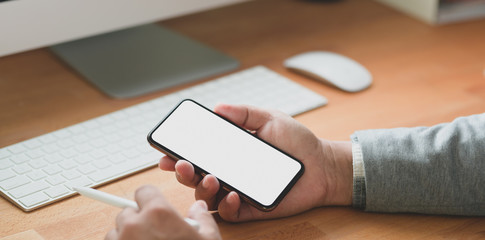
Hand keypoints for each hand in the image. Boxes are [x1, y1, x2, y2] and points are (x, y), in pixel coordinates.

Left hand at [105, 185, 221, 239]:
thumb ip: (203, 219)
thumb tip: (198, 208)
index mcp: (158, 214)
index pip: (143, 192)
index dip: (150, 200)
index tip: (154, 208)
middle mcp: (134, 226)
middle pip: (126, 212)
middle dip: (138, 221)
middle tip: (154, 235)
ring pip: (115, 233)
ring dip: (126, 237)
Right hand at [159, 104, 352, 221]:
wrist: (322, 166)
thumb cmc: (297, 142)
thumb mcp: (270, 119)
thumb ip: (245, 113)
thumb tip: (218, 107)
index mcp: (229, 151)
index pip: (198, 153)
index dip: (178, 152)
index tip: (165, 149)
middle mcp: (229, 171)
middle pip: (195, 176)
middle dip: (182, 172)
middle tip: (180, 164)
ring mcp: (238, 190)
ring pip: (207, 196)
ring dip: (201, 188)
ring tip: (209, 177)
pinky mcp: (250, 207)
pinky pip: (230, 212)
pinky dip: (227, 205)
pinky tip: (233, 194)